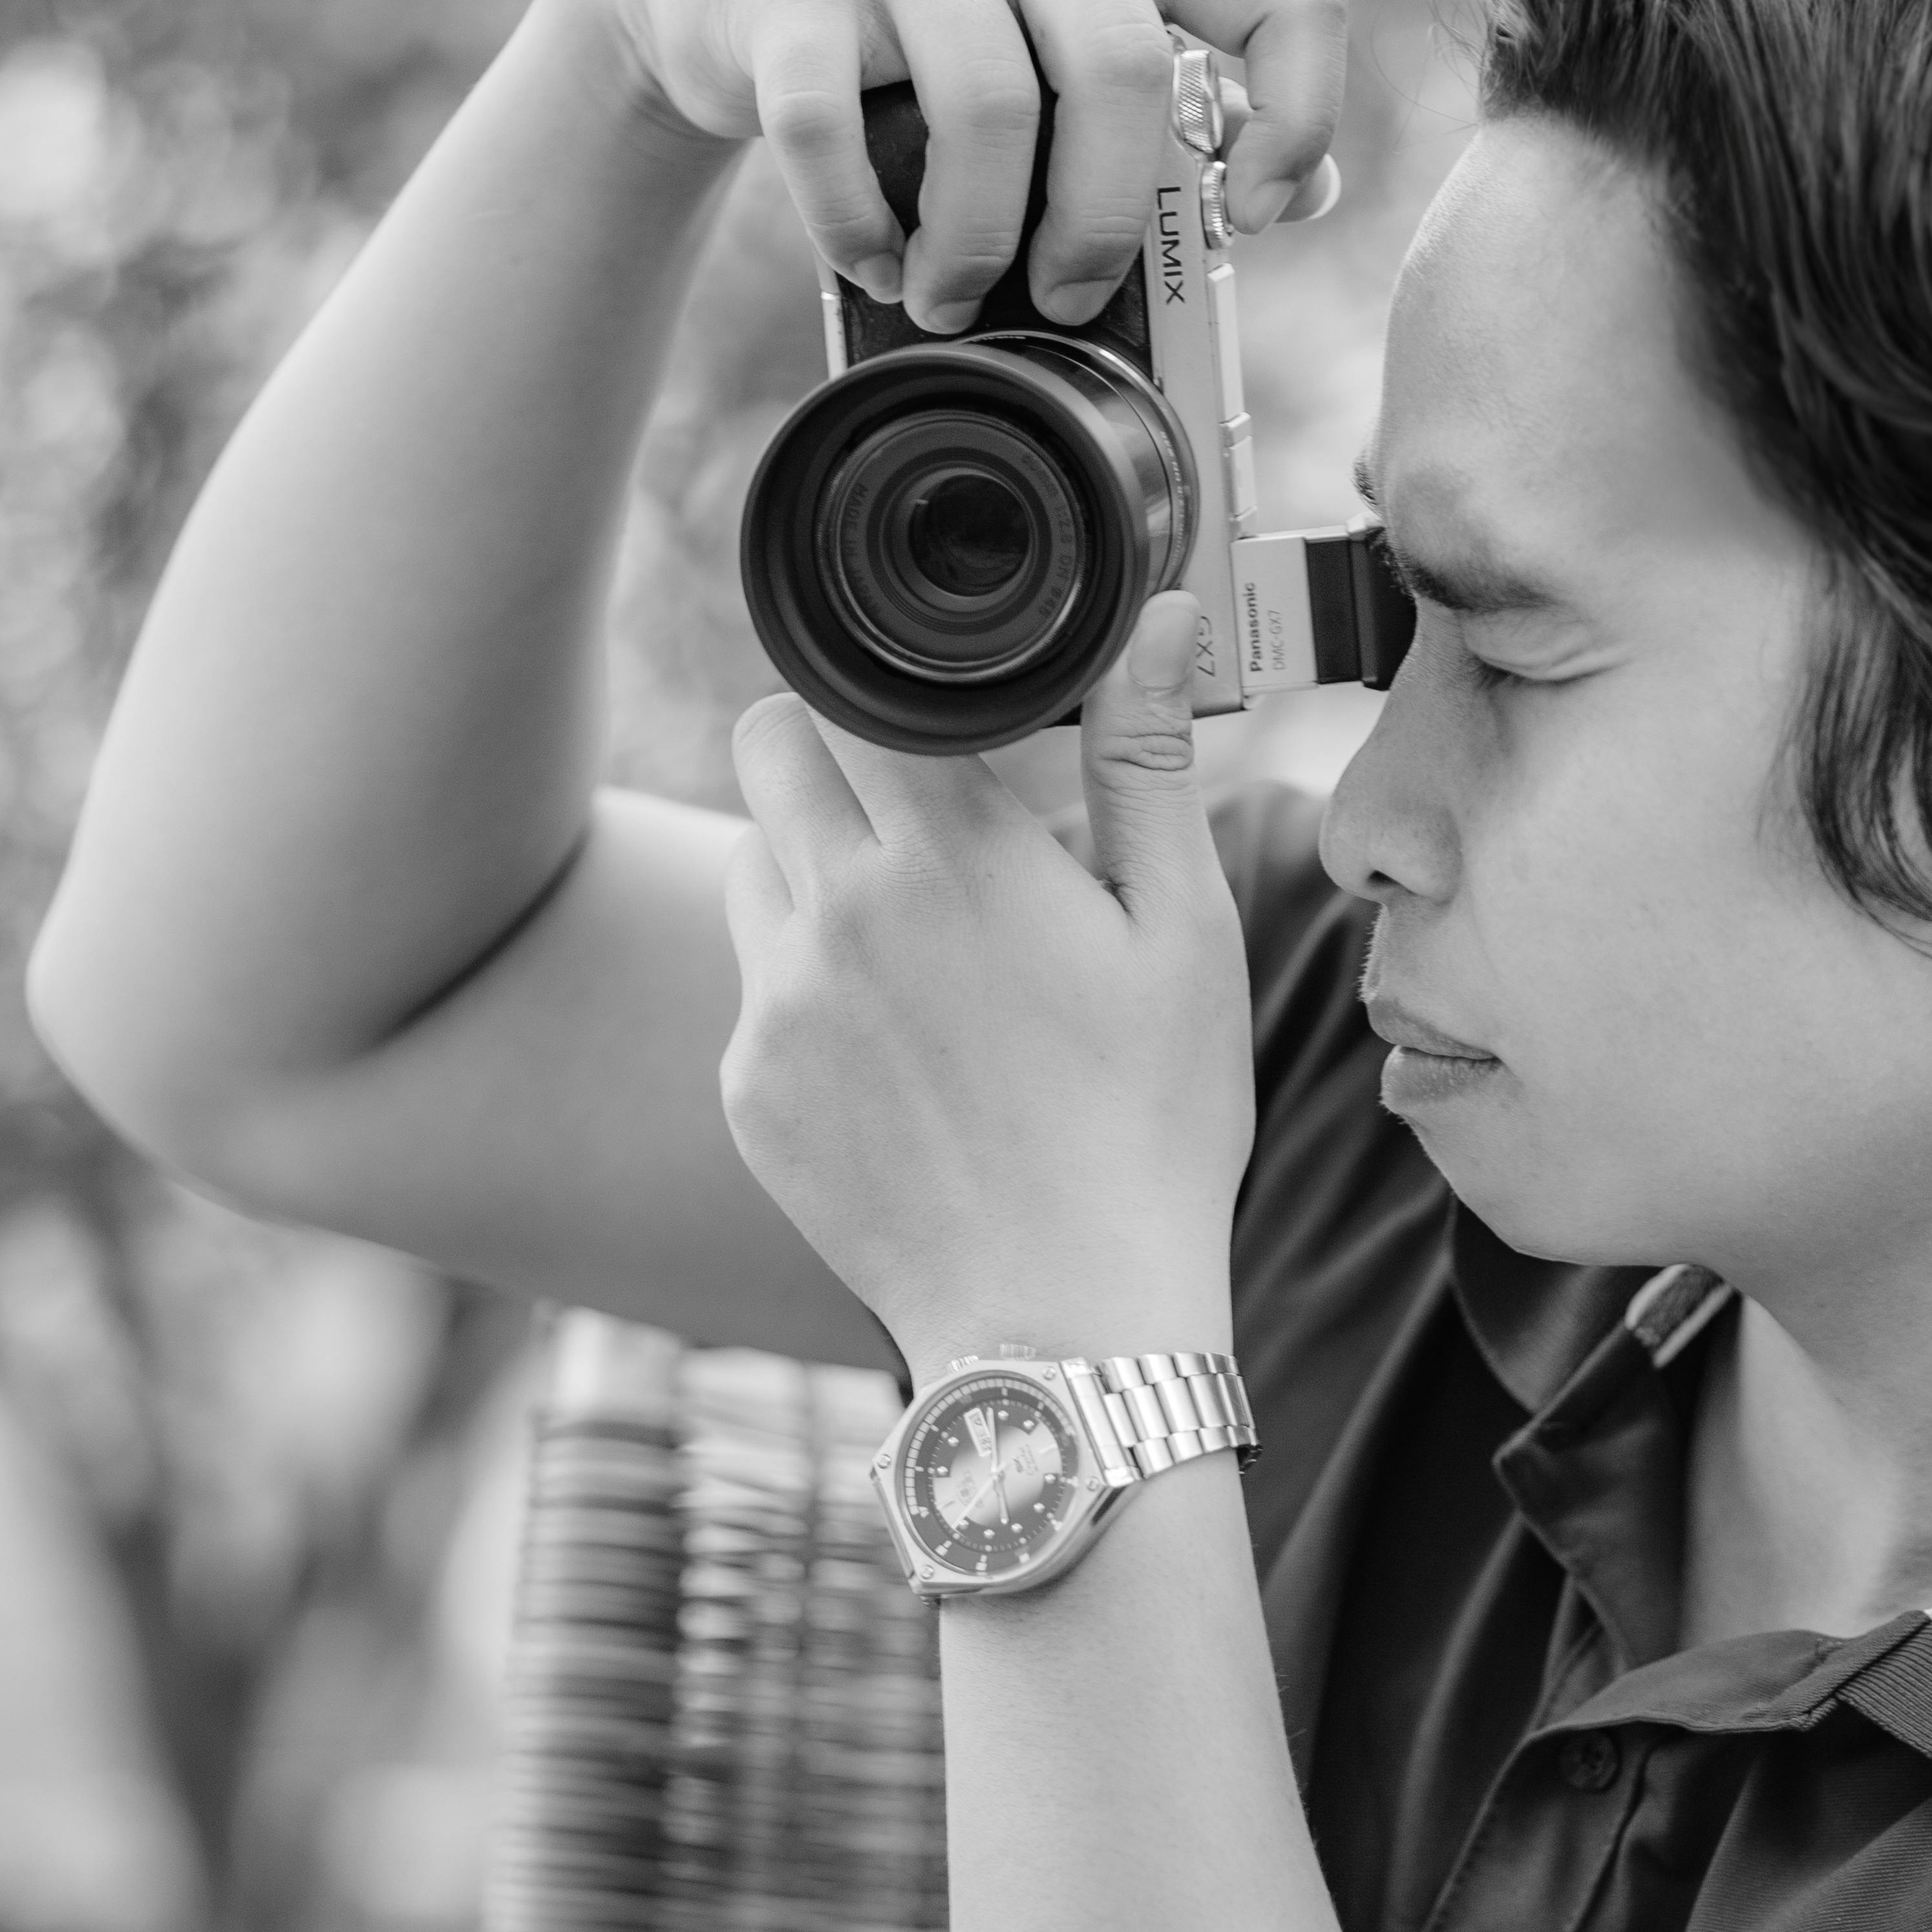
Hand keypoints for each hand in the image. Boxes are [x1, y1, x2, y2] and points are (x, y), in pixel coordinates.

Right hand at [559, 0, 1344, 330]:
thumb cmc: (933, 19)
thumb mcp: (1066, 20)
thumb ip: (1179, 93)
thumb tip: (1306, 194)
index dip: (1299, 121)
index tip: (1249, 216)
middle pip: (1119, 71)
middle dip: (1099, 223)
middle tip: (1065, 302)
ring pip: (986, 109)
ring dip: (973, 246)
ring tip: (949, 300)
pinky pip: (834, 134)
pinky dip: (856, 229)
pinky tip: (871, 262)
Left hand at [718, 595, 1252, 1377]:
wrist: (1070, 1319)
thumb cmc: (1152, 1123)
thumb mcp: (1183, 930)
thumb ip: (1148, 757)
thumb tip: (1166, 612)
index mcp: (949, 852)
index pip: (853, 686)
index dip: (895, 692)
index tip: (946, 730)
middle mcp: (837, 912)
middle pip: (769, 744)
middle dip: (835, 756)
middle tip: (917, 818)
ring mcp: (775, 1007)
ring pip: (752, 865)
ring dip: (813, 870)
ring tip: (915, 947)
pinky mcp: (748, 1092)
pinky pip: (755, 994)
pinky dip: (809, 997)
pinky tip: (901, 1060)